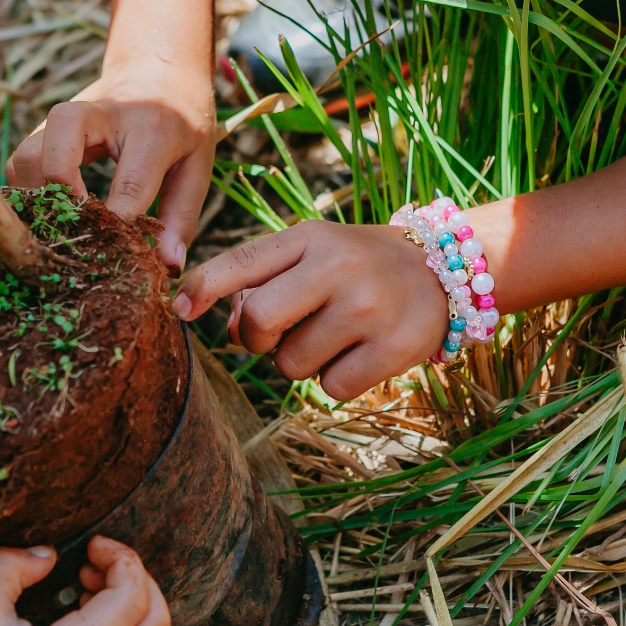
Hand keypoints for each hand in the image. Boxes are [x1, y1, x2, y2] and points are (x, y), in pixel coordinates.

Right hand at [0, 537, 173, 625]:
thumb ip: (5, 570)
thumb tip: (46, 554)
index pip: (132, 597)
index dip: (122, 559)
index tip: (92, 544)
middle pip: (157, 619)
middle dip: (137, 578)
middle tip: (95, 562)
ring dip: (140, 605)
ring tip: (94, 588)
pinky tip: (88, 618)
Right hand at [5, 69, 215, 268]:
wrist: (159, 71)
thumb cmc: (183, 127)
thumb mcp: (198, 166)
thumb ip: (181, 217)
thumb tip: (166, 266)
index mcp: (151, 127)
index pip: (128, 182)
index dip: (119, 225)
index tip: (118, 254)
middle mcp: (99, 114)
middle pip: (53, 153)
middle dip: (61, 200)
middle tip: (81, 230)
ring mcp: (65, 116)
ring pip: (24, 156)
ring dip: (37, 198)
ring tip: (65, 223)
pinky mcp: (45, 126)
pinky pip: (20, 162)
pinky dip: (29, 192)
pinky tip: (54, 211)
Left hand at [172, 220, 447, 400]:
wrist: (446, 270)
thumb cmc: (358, 265)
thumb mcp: (313, 253)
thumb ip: (262, 282)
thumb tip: (224, 332)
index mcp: (310, 238)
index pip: (244, 261)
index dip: (202, 286)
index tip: (179, 308)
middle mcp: (338, 266)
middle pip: (258, 323)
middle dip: (257, 338)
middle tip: (281, 332)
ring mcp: (368, 307)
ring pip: (292, 365)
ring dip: (301, 361)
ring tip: (334, 336)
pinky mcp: (395, 347)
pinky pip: (331, 388)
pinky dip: (336, 380)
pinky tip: (360, 353)